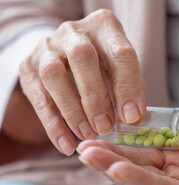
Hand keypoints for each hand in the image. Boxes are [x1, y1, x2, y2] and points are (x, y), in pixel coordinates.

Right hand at [19, 9, 145, 154]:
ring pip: (54, 75)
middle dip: (95, 97)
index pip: (120, 54)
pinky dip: (53, 124)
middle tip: (105, 127)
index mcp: (106, 28)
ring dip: (72, 111)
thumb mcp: (122, 73)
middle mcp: (75, 32)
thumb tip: (133, 119)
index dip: (127, 87)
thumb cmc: (105, 68)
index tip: (132, 117)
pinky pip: (39, 97)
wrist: (68, 57)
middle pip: (83, 57)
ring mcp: (48, 46)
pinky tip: (67, 145)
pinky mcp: (28, 66)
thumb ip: (130, 91)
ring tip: (88, 135)